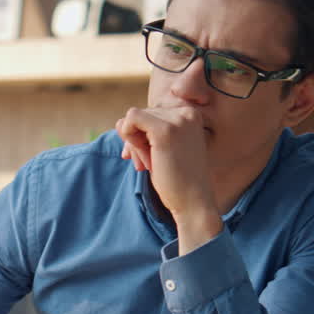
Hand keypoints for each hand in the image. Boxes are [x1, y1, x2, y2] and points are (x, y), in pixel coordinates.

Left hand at [115, 106, 222, 253]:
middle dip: (136, 140)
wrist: (193, 202)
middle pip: (141, 114)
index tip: (148, 157)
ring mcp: (177, 120)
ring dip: (133, 143)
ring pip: (133, 117)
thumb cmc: (177, 179)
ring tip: (149, 164)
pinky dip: (129, 138)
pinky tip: (144, 159)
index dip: (142, 135)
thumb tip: (119, 123)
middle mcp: (186, 112)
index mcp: (190, 114)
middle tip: (147, 164)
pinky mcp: (165, 130)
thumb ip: (146, 131)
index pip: (151, 113)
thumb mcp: (163, 148)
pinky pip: (130, 119)